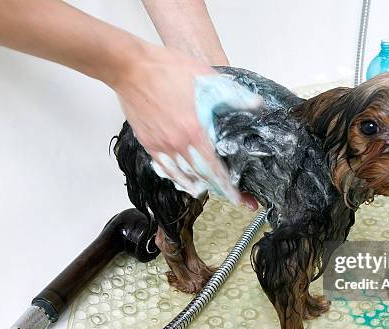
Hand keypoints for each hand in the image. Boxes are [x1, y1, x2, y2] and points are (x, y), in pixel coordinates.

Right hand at [111, 44, 258, 208]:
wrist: (131, 67)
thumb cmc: (167, 69)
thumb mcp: (207, 78)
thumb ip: (234, 94)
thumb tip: (257, 105)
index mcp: (195, 131)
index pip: (216, 168)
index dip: (230, 187)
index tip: (240, 199)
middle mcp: (178, 144)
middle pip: (202, 177)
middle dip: (220, 191)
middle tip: (234, 199)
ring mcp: (162, 146)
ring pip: (182, 176)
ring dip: (198, 186)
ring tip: (210, 190)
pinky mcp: (148, 143)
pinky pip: (165, 168)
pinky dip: (177, 178)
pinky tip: (184, 180)